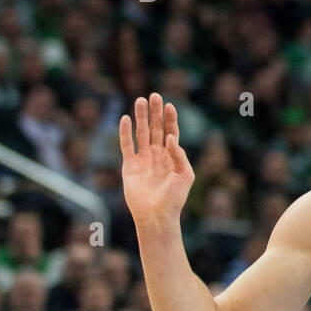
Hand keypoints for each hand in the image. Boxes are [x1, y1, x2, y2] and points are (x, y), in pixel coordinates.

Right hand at [119, 94, 194, 226]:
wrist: (157, 215)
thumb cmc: (174, 198)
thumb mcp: (185, 176)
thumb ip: (180, 155)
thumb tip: (172, 138)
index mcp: (172, 156)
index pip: (171, 132)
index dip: (170, 119)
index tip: (169, 104)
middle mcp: (157, 155)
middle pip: (156, 128)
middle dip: (155, 112)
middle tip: (154, 95)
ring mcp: (143, 159)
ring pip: (141, 133)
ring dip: (141, 117)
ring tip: (140, 100)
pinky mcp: (130, 166)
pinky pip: (127, 145)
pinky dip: (125, 132)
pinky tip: (125, 119)